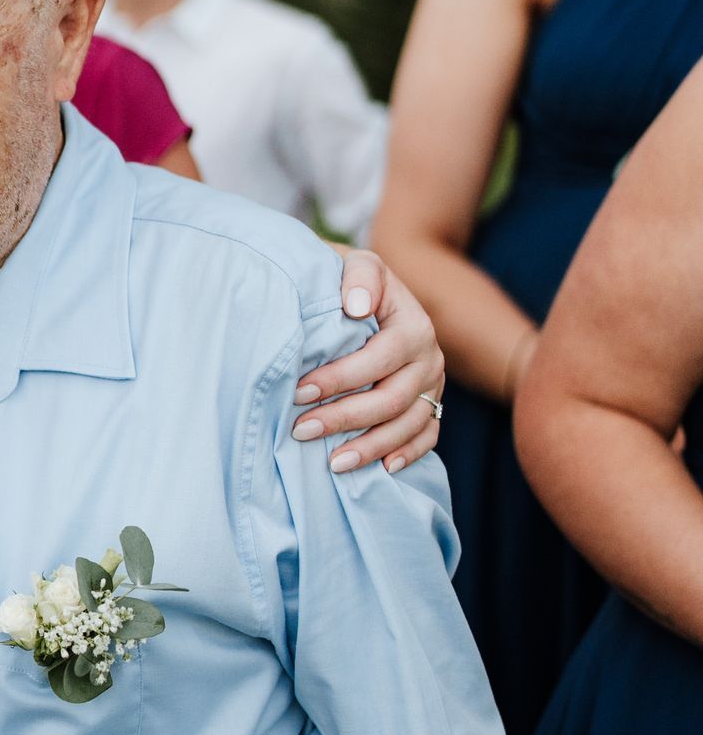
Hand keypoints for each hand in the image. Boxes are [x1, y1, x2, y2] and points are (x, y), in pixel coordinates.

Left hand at [293, 256, 444, 474]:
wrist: (374, 293)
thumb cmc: (354, 283)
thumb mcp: (358, 265)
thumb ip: (359, 276)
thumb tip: (355, 307)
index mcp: (413, 325)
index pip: (379, 359)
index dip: (339, 378)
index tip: (299, 391)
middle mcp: (430, 358)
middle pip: (391, 399)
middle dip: (344, 418)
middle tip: (301, 430)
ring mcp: (434, 385)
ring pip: (408, 425)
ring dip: (370, 447)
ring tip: (332, 463)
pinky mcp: (433, 404)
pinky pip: (428, 435)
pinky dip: (408, 455)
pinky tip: (381, 470)